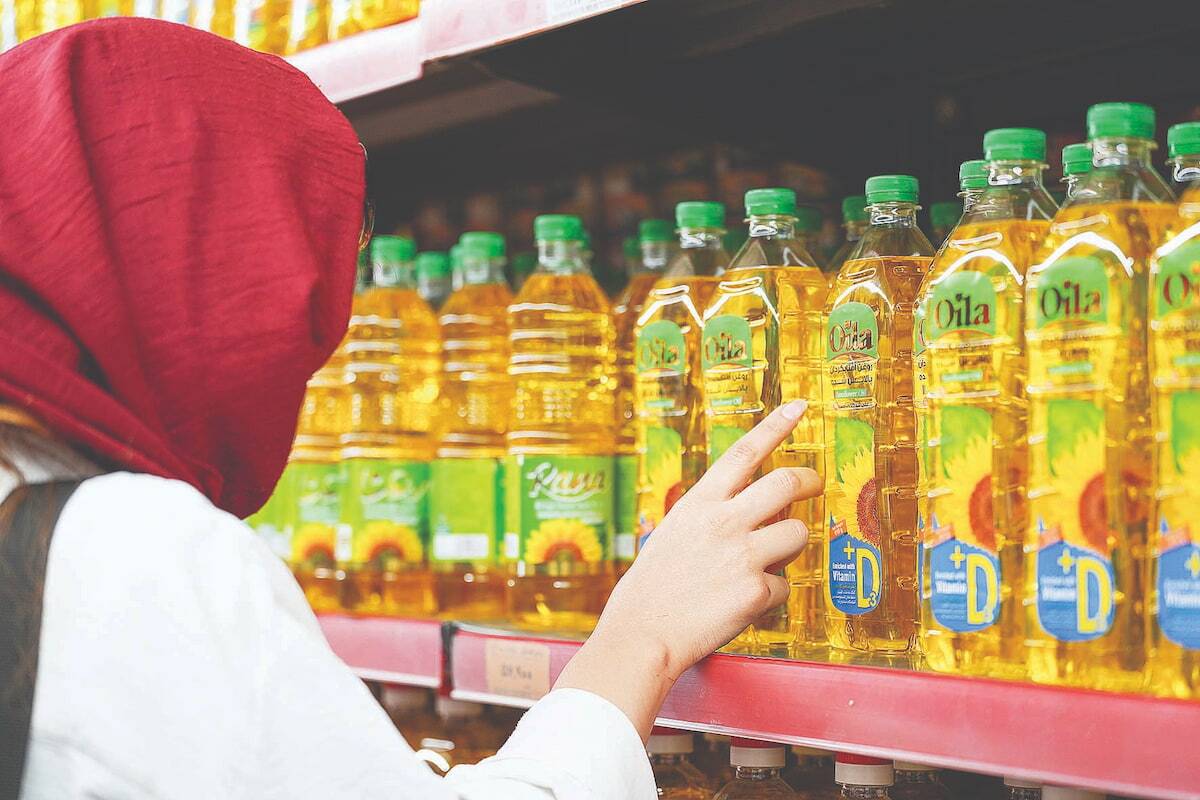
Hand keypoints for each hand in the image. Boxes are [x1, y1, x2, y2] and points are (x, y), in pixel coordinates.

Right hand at [554, 400, 821, 738]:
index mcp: (700, 502)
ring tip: (764, 564)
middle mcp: (724, 521)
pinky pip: (784, 586)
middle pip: (787, 482)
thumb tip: (755, 510)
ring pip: (799, 533)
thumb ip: (713, 516)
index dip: (776, 425)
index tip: (800, 406)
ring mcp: (743, 554)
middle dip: (810, 480)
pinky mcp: (756, 591)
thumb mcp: (676, 532)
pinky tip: (741, 604)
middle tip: (815, 484)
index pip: (745, 452)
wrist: (641, 634)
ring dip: (791, 547)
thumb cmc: (654, 587)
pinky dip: (770, 596)